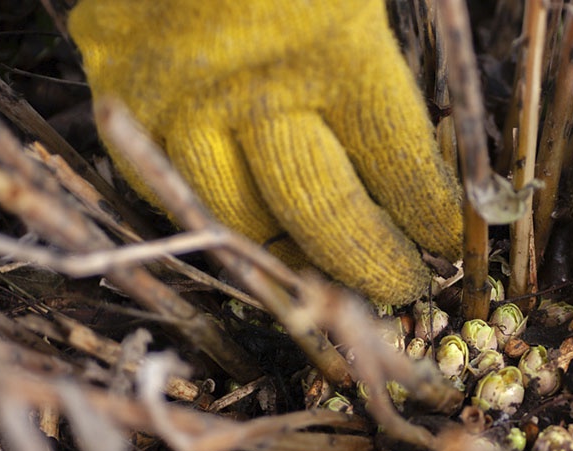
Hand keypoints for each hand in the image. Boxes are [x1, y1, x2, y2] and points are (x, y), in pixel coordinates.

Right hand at [68, 0, 461, 304]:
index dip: (432, 216)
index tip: (454, 243)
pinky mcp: (118, 85)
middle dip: (373, 262)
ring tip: (328, 270)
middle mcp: (251, 84)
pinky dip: (211, 211)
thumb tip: (429, 156)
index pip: (399, 164)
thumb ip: (389, 56)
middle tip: (405, 284)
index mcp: (335, 43)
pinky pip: (164, 182)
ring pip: (237, 221)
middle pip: (324, 212)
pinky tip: (250, 222)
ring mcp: (176, 93)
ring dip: (290, 254)